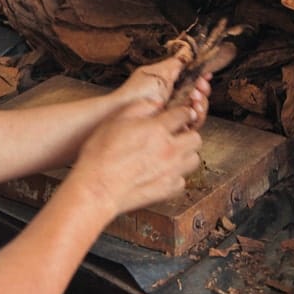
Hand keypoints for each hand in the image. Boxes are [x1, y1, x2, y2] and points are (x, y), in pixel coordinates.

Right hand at [67, 100, 202, 216]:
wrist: (98, 188)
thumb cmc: (101, 154)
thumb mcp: (115, 120)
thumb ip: (139, 107)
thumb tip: (156, 103)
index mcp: (157, 129)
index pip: (183, 115)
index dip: (183, 113)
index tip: (181, 115)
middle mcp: (170, 149)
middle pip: (195, 138)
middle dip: (187, 134)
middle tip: (176, 136)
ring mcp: (171, 171)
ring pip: (194, 159)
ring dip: (186, 155)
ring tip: (172, 154)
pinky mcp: (168, 189)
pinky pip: (182, 181)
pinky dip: (176, 176)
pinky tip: (163, 173)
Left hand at [115, 56, 211, 126]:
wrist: (127, 112)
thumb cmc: (136, 93)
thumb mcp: (159, 72)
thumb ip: (177, 63)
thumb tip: (190, 52)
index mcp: (168, 85)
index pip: (192, 83)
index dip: (201, 79)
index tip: (205, 75)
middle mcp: (172, 101)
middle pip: (198, 97)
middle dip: (203, 90)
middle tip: (200, 86)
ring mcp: (174, 116)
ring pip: (198, 111)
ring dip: (202, 102)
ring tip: (196, 97)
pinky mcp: (175, 129)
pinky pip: (194, 124)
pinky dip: (198, 115)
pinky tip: (194, 108)